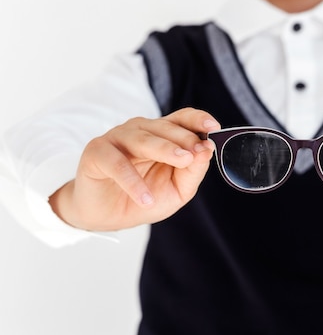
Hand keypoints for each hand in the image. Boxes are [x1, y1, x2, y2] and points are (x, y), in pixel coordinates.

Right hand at [49, 108, 220, 230]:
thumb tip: (207, 150)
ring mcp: (117, 138)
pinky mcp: (96, 152)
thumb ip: (193, 171)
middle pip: (165, 128)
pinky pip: (117, 164)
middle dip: (185, 139)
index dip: (198, 119)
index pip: (182, 118)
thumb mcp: (177, 189)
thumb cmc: (144, 196)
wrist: (106, 216)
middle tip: (198, 153)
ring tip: (182, 161)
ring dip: (165, 150)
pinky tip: (146, 198)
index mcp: (162, 134)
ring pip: (143, 140)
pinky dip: (132, 181)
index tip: (214, 127)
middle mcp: (140, 130)